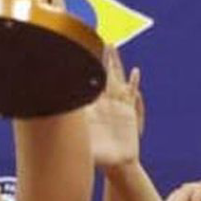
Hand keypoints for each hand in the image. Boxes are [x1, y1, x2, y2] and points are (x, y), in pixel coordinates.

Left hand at [86, 46, 144, 171]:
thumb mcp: (85, 150)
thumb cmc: (99, 158)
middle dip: (96, 56)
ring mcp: (115, 106)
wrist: (118, 164)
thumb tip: (65, 141)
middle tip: (92, 37)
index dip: (79, 69)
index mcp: (89, 111)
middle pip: (98, 75)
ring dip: (113, 62)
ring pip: (114, 78)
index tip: (74, 51)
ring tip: (111, 44)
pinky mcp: (128, 112)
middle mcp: (101, 105)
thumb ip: (76, 143)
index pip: (82, 85)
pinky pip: (131, 94)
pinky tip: (135, 73)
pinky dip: (133, 84)